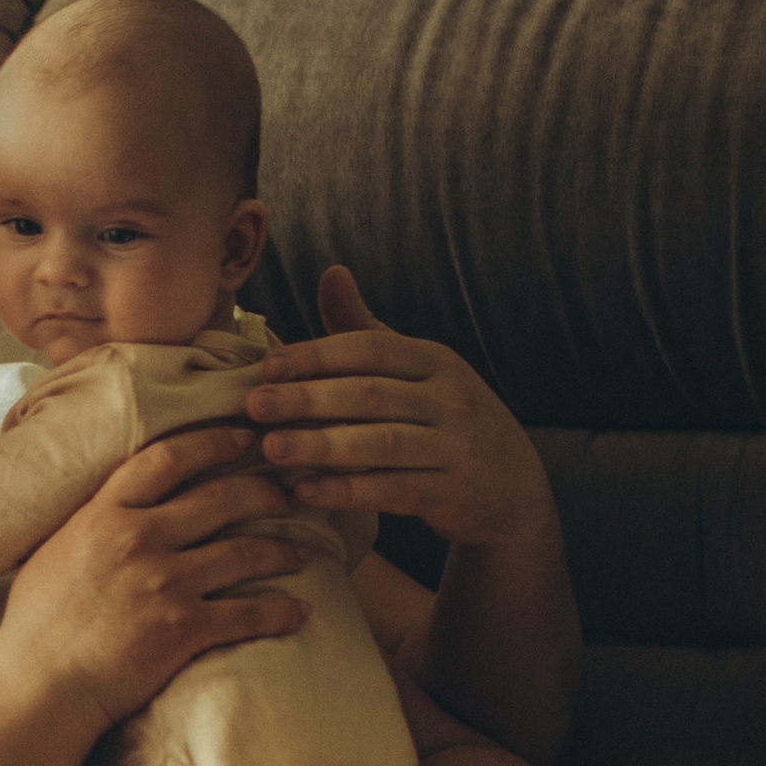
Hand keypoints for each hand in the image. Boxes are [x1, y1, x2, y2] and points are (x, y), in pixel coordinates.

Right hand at [4, 424, 307, 725]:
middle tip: (288, 494)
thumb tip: (107, 507)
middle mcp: (137, 540)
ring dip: (282, 550)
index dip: (213, 442)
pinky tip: (298, 611)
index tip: (242, 438)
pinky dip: (281, 612)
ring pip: (245, 551)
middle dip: (265, 491)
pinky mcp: (182, 630)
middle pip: (222, 497)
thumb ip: (87, 524)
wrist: (37, 690)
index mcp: (102, 515)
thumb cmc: (33, 630)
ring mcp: (163, 584)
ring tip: (298, 552)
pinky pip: (248, 613)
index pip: (167, 458)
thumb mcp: (50, 555)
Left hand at [246, 267, 553, 549]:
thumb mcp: (417, 371)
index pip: (372, 349)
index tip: (267, 366)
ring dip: (322, 445)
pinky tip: (304, 491)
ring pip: (382, 442)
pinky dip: (347, 490)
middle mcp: (449, 397)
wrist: (511, 487)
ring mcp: (453, 445)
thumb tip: (331, 273)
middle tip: (254, 405)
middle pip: (371, 393)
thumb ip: (367, 330)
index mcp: (435, 361)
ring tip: (271, 449)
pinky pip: (393, 489)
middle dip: (309, 398)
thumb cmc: (445, 421)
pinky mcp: (450, 492)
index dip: (318, 355)